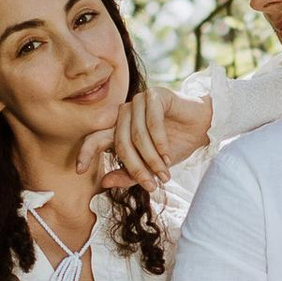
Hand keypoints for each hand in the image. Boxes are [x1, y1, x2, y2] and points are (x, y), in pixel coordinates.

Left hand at [82, 79, 212, 189]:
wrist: (202, 127)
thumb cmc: (175, 145)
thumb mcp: (151, 166)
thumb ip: (129, 175)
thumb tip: (103, 182)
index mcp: (119, 128)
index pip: (96, 138)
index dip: (86, 153)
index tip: (79, 170)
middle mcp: (125, 113)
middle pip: (121, 144)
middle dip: (137, 168)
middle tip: (151, 185)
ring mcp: (138, 102)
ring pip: (137, 136)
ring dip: (152, 159)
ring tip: (165, 173)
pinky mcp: (154, 95)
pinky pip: (152, 124)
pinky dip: (160, 143)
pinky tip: (168, 155)